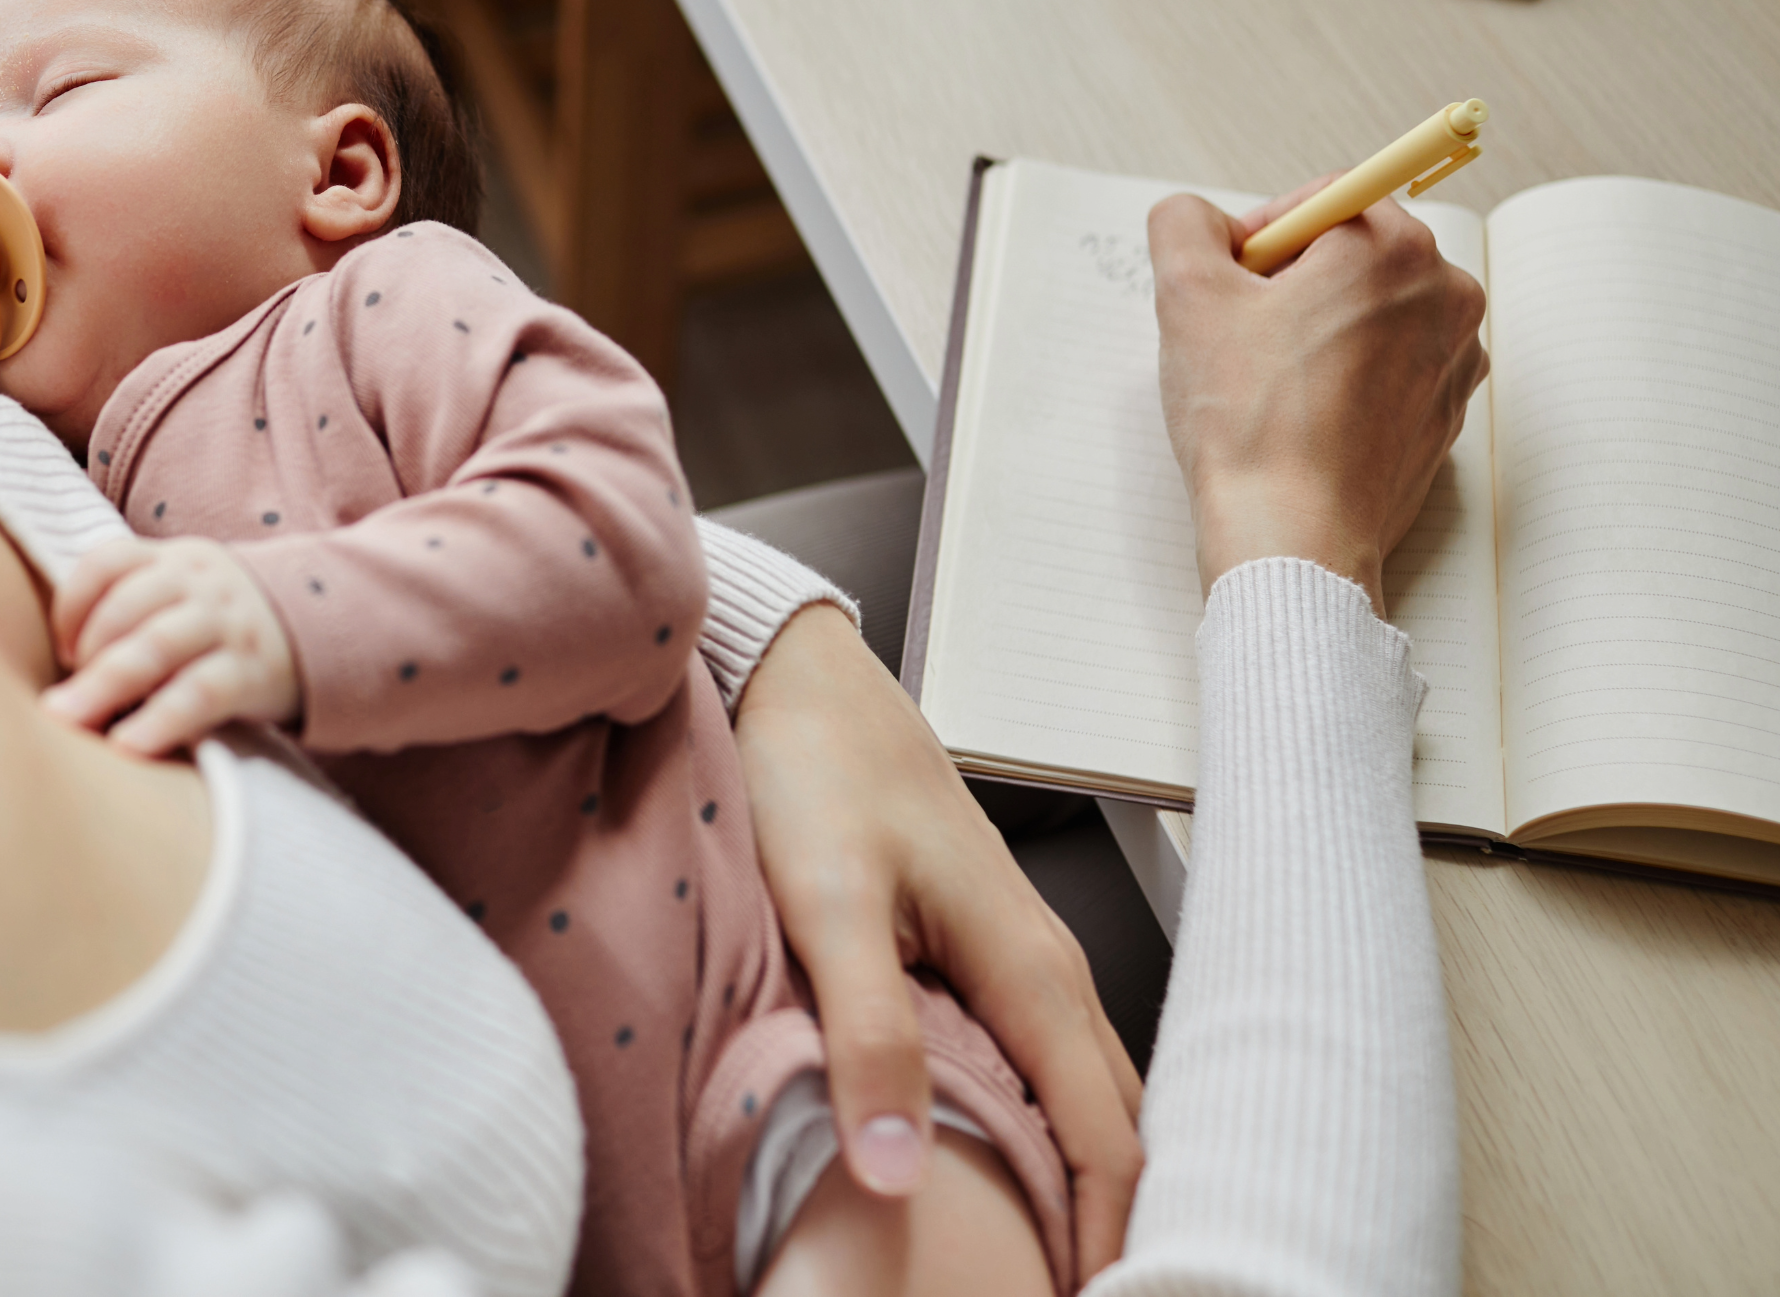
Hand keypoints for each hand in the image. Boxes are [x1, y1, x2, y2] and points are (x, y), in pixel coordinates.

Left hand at [43, 537, 300, 754]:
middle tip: (52, 709)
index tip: (64, 653)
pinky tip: (129, 747)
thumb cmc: (225, 627)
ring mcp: (227, 625)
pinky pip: (199, 692)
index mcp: (175, 561)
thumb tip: (60, 675)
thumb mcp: (184, 598)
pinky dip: (161, 720)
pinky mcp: (251, 671)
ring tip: (71, 723)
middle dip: (85, 658)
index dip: (73, 604)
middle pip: (128, 607)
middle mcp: (200, 584)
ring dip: (107, 685)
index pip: (109, 561)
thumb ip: (129, 612)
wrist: (327, 632)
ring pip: (157, 645)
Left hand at [732, 605, 1144, 1285]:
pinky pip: (1044, 1064)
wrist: (795, 677)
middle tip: (1082, 1290)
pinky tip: (1007, 1172)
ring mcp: (1018, 958)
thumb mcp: (826, 905)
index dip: (1116, 1240)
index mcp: (1027, 966)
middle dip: (1118, 1224)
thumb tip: (894, 1172)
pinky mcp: (981, 952)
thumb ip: (868, 1033)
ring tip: (1055, 1260)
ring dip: (1085, 1180)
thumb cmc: (812, 770)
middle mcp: (1044, 967)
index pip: (1108, 1138)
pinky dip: (1047, 1133)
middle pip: (1117, 1125)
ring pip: (1085, 1095)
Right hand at [1149, 182, 1488, 609]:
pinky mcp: (1446, 415)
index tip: (1229, 285)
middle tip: (1239, 335)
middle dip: (1289, 283)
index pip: (1321, 201)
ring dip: (1316, 330)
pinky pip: (1387, 368)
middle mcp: (1445, 295)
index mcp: (1394, 248)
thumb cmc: (1248, 420)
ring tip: (1268, 383)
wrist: (1293, 536)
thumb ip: (1184, 223)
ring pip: (1368, 312)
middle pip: (1351, 254)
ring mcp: (1455, 360)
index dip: (1259, 236)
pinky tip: (1299, 417)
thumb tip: (1202, 220)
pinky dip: (1343, 379)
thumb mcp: (1186, 293)